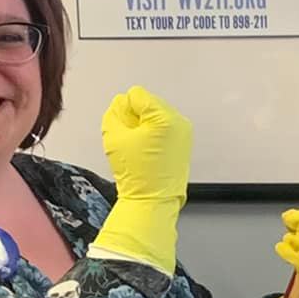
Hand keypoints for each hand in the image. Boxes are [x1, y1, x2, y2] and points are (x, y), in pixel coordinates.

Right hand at [92, 86, 192, 273]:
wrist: (153, 202)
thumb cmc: (136, 173)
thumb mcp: (113, 136)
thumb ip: (114, 112)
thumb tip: (121, 104)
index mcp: (165, 117)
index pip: (137, 95)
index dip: (124, 111)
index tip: (125, 131)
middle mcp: (179, 121)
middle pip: (148, 104)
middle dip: (136, 118)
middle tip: (132, 142)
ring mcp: (184, 133)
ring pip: (156, 117)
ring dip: (144, 127)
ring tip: (140, 150)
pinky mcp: (184, 144)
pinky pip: (164, 129)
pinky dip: (154, 136)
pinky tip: (148, 154)